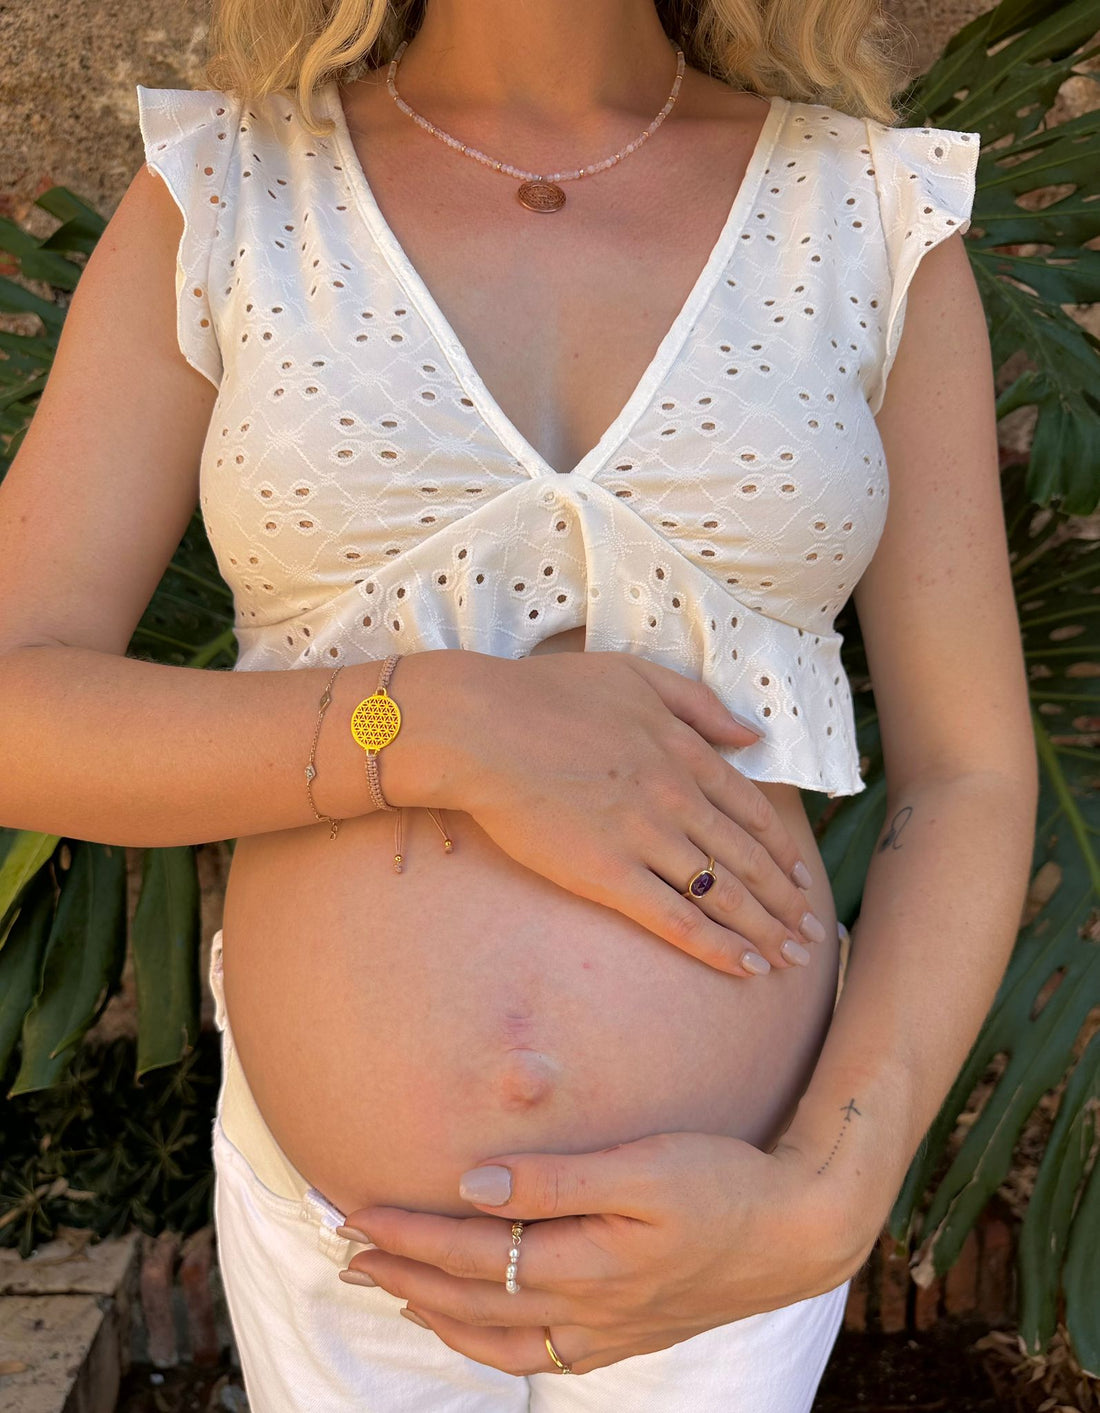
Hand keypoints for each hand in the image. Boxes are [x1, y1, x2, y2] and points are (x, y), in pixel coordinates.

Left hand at [336, 1134, 876, 1375]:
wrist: (793, 1234)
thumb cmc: (721, 1182)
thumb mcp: (645, 1166)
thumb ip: (556, 1179)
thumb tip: (474, 1185)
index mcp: (586, 1263)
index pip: (473, 1251)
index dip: (409, 1232)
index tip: (357, 1210)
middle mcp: (586, 1311)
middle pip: (471, 1299)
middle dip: (402, 1272)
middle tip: (347, 1247)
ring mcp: (604, 1333)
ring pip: (495, 1340)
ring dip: (433, 1311)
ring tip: (390, 1285)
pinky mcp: (621, 1338)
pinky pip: (533, 1357)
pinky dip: (485, 1342)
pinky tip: (468, 1323)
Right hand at [434, 649, 820, 977]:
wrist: (482, 727)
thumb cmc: (547, 695)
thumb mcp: (635, 675)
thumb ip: (699, 705)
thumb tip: (750, 737)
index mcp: (684, 752)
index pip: (752, 812)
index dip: (782, 850)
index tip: (802, 878)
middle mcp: (677, 798)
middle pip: (748, 859)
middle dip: (786, 901)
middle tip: (813, 933)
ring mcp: (646, 838)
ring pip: (723, 893)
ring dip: (765, 929)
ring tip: (793, 956)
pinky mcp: (608, 875)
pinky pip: (676, 920)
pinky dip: (717, 947)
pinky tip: (746, 967)